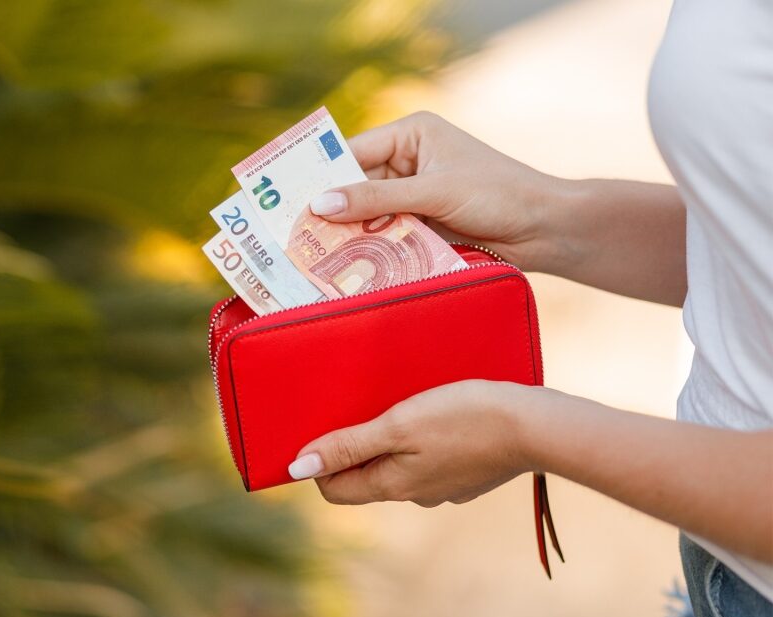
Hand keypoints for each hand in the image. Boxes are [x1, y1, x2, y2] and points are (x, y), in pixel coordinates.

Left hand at [288, 380, 539, 506]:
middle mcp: (415, 495)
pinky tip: (433, 412)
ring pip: (399, 465)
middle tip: (355, 407)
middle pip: (365, 476)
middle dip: (353, 447)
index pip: (335, 490)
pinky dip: (421, 439)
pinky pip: (430, 458)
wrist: (535, 425)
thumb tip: (297, 468)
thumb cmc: (463, 418)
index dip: (319, 463)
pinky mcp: (467, 472)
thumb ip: (348, 446)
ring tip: (395, 403)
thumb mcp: (398, 426)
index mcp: (392, 486)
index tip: (320, 428)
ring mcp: (444, 487)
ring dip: (388, 440)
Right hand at [309, 112, 564, 271]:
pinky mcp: (422, 225)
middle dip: (331, 209)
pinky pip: (385, 235)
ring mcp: (414, 195)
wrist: (545, 230)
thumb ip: (376, 198)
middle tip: (292, 233)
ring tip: (311, 254)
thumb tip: (321, 205)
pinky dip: (370, 249)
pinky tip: (346, 265)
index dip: (321, 175)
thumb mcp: (433, 192)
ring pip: (368, 214)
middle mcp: (409, 160)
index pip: (353, 152)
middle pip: (356, 185)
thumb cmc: (497, 195)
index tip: (287, 199)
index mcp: (411, 134)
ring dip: (349, 234)